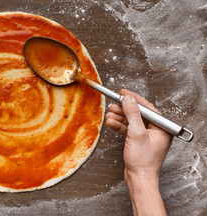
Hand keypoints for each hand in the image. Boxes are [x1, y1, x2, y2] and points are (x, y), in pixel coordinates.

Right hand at [105, 89, 171, 214]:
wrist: (139, 179)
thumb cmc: (143, 161)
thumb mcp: (136, 133)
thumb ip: (133, 114)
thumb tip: (129, 99)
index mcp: (162, 127)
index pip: (147, 108)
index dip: (134, 99)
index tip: (123, 92)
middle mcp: (156, 131)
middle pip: (138, 114)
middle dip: (124, 109)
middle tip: (113, 104)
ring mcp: (147, 136)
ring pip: (132, 121)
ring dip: (120, 117)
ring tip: (109, 114)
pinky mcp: (138, 141)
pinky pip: (128, 130)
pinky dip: (119, 126)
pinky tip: (111, 123)